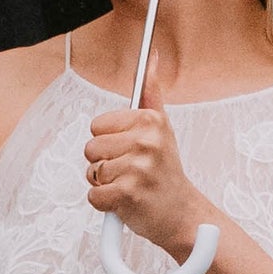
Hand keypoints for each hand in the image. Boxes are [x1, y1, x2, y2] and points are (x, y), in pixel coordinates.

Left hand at [82, 101, 215, 263]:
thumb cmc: (165, 172)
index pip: (97, 125)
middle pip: (90, 148)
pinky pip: (93, 195)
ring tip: (129, 185)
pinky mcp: (127, 194)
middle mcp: (146, 141)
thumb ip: (151, 93)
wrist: (181, 213)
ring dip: (105, 184)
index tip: (128, 150)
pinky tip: (125, 201)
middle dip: (104, 163)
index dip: (108, 141)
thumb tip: (150, 60)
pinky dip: (104, 203)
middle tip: (129, 172)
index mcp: (150, 121)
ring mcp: (137, 168)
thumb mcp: (162, 128)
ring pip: (91, 172)